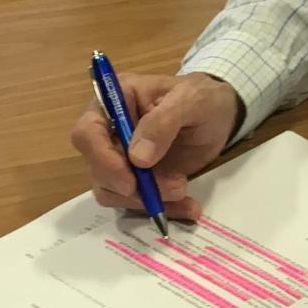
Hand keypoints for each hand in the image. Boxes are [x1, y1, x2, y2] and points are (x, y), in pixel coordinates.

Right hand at [68, 71, 242, 220]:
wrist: (219, 115)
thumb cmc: (202, 98)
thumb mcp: (191, 100)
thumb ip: (163, 122)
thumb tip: (137, 158)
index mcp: (115, 100)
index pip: (87, 132)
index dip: (102, 159)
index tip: (130, 181)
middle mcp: (109, 130)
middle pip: (97, 169)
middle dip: (133, 187)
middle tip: (176, 186)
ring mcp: (119, 157)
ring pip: (112, 192)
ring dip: (147, 200)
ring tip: (184, 191)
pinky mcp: (134, 179)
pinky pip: (135, 202)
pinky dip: (161, 208)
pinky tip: (187, 207)